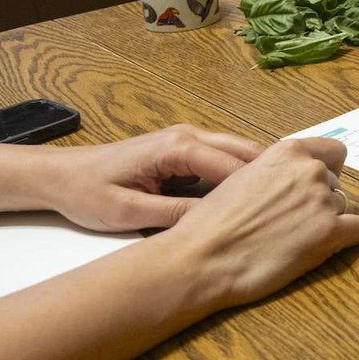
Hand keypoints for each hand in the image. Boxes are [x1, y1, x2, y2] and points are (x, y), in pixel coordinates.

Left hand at [44, 126, 262, 231]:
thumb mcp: (129, 212)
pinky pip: (223, 160)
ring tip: (280, 202)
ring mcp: (187, 140)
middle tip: (297, 201)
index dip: (260, 189)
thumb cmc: (88, 191)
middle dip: (271, 175)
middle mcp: (188, 136)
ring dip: (257, 176)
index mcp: (177, 147)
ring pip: (237, 153)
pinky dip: (241, 176)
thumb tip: (216, 223)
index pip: (233, 167)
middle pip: (245, 152)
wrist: (60, 176)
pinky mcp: (183, 150)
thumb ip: (174, 215)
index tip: (283, 209)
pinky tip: (252, 198)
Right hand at [163, 137, 358, 310]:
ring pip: (348, 207)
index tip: (313, 188)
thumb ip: (276, 173)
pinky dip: (345, 240)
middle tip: (293, 223)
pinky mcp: (330, 232)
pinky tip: (320, 249)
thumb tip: (297, 179)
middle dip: (321, 201)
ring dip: (332, 221)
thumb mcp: (243, 178)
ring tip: (299, 239)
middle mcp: (310, 170)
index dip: (327, 171)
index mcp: (287, 151)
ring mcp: (321, 200)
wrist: (200, 257)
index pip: (334, 152)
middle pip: (336, 185)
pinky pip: (358, 230)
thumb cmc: (212, 223)